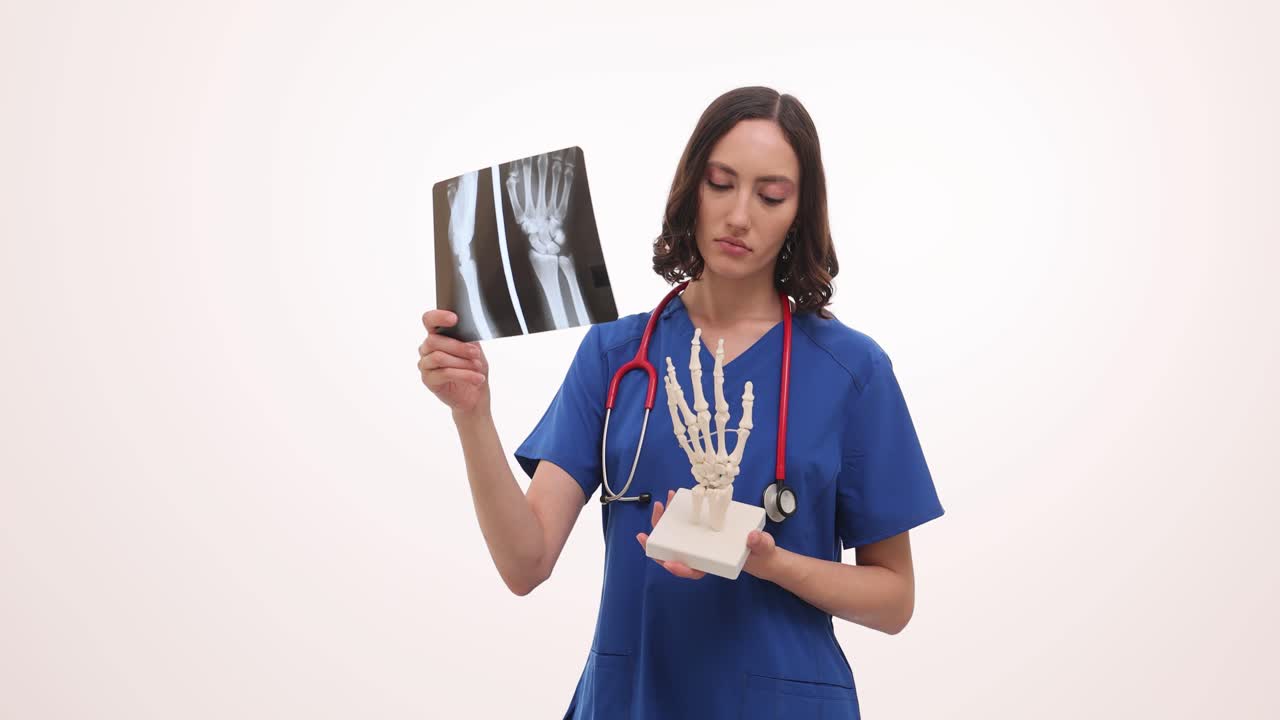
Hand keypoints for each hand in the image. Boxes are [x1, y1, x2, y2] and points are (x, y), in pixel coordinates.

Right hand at [419, 309, 489, 415]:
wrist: (475, 394)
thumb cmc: (473, 368)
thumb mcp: (474, 349)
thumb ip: (468, 338)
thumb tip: (468, 329)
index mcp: (437, 336)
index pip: (429, 320)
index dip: (438, 317)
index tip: (454, 319)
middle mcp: (426, 349)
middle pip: (434, 341)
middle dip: (458, 347)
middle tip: (475, 353)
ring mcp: (425, 364)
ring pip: (439, 357)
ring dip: (462, 362)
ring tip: (477, 368)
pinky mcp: (428, 380)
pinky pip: (444, 373)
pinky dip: (464, 375)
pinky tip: (477, 378)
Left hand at [635, 489, 783, 581]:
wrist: (759, 547)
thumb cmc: (759, 551)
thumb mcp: (763, 548)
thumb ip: (759, 544)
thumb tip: (752, 537)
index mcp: (713, 564)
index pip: (693, 570)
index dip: (680, 569)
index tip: (670, 564)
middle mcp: (701, 556)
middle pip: (675, 555)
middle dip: (658, 545)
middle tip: (645, 535)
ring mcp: (697, 544)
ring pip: (674, 539)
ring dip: (663, 524)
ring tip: (660, 505)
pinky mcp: (698, 532)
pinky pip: (682, 526)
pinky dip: (675, 513)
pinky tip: (673, 499)